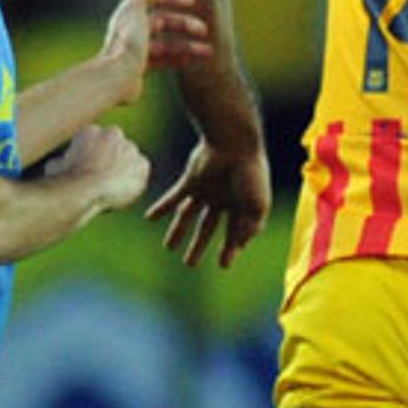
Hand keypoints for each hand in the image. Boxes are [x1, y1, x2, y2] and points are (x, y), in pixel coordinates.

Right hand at [49, 124, 150, 211]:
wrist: (87, 190)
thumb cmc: (67, 180)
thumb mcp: (54, 167)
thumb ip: (61, 161)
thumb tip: (59, 163)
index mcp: (90, 131)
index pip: (93, 141)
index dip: (90, 157)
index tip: (86, 170)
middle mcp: (113, 134)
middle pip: (113, 146)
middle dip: (108, 159)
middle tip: (100, 178)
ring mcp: (130, 148)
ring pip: (127, 158)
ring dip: (122, 169)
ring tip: (109, 188)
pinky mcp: (142, 164)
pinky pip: (139, 172)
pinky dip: (134, 181)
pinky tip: (121, 191)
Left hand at [100, 0, 211, 102]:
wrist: (116, 77)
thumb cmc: (129, 42)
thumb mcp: (135, 8)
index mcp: (129, 13)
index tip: (191, 1)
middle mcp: (131, 29)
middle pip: (163, 22)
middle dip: (185, 24)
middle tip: (204, 30)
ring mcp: (135, 48)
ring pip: (167, 43)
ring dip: (188, 45)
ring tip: (208, 51)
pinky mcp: (138, 66)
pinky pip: (163, 60)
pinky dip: (178, 59)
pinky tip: (193, 61)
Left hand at [145, 136, 272, 269]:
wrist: (234, 143)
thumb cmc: (250, 174)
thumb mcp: (257, 206)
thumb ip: (250, 227)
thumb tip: (240, 244)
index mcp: (242, 204)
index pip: (234, 232)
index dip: (230, 249)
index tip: (223, 265)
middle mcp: (223, 198)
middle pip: (208, 227)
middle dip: (199, 245)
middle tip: (189, 264)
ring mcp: (206, 189)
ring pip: (189, 214)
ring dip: (178, 231)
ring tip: (168, 248)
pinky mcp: (191, 180)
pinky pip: (174, 197)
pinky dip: (161, 207)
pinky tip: (149, 218)